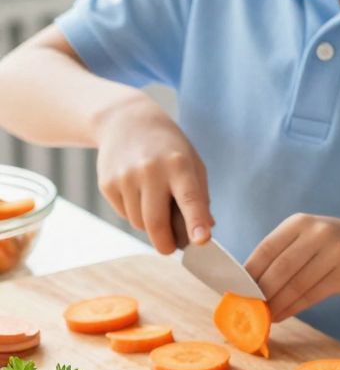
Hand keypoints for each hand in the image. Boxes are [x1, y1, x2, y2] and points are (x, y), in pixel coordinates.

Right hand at [96, 95, 211, 252]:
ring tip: (155, 202)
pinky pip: (124, 215)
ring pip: (139, 224)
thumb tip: (204, 232)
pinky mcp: (107, 183)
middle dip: (166, 245)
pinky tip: (137, 192)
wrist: (126, 121)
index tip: (202, 240)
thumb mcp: (192, 163)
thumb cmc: (168, 147)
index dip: (195, 222)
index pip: (189, 198)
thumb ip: (200, 198)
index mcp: (179, 164)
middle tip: (171, 248)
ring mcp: (125, 177)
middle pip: (156, 223)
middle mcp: (150, 170)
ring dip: (150, 225)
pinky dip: (134, 213)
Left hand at [246, 216, 339, 320]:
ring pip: (297, 285)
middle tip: (249, 307)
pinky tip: (282, 315)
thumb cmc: (328, 244)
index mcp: (300, 223)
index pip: (267, 249)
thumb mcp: (306, 236)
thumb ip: (280, 253)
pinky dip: (293, 308)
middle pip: (281, 269)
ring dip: (277, 304)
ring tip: (264, 315)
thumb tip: (247, 282)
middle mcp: (318, 234)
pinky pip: (312, 296)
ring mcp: (335, 254)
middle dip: (262, 292)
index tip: (237, 289)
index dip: (249, 272)